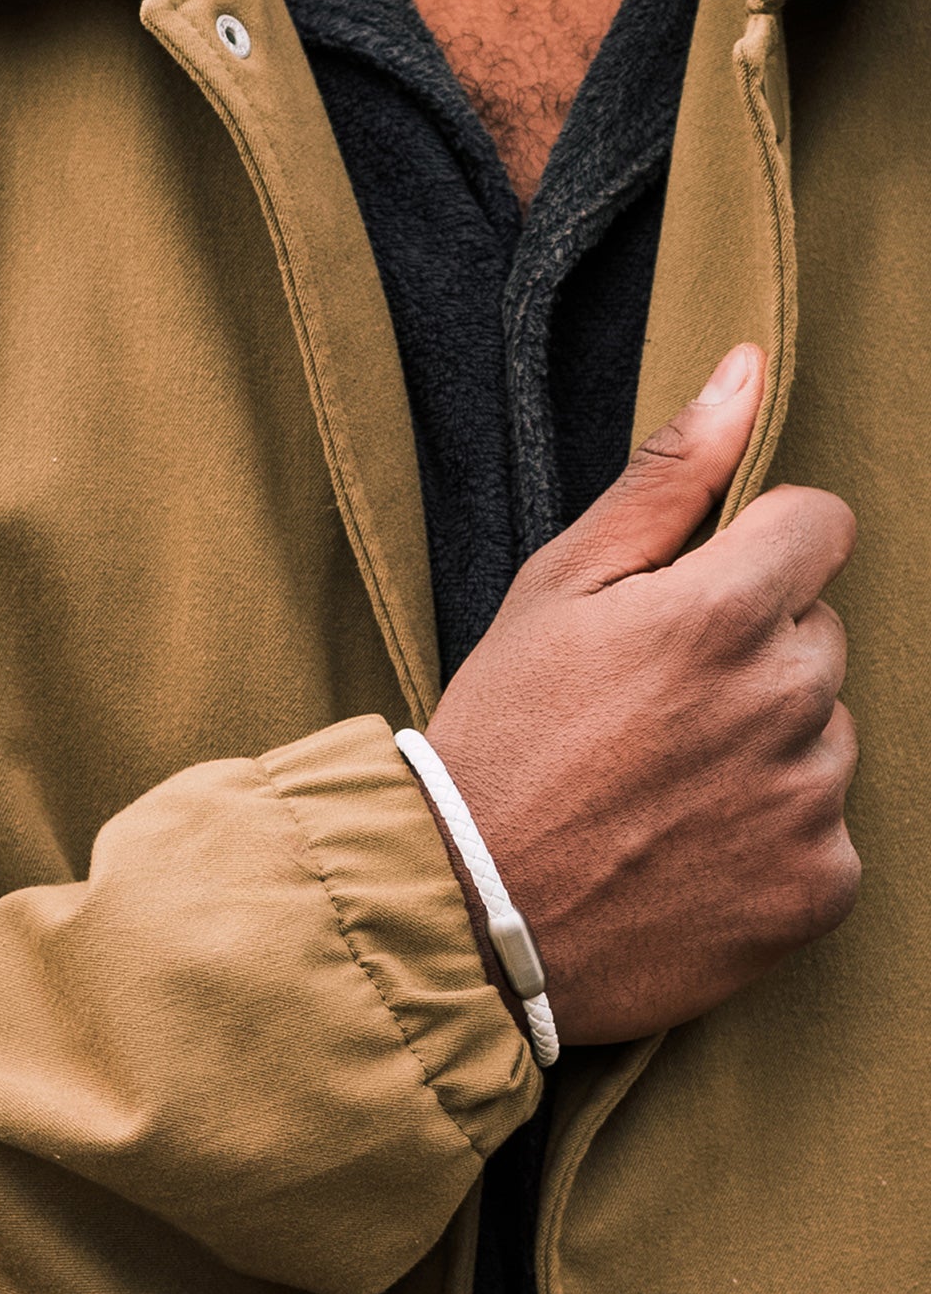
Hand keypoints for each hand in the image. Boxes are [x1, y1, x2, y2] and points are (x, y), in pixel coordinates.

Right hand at [425, 345, 858, 1045]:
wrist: (466, 920)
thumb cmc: (499, 742)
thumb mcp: (554, 590)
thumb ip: (665, 480)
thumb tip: (746, 373)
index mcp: (722, 611)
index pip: (822, 526)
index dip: (758, 553)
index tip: (695, 600)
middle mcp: (785, 700)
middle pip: (818, 635)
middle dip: (754, 655)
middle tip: (651, 712)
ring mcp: (809, 801)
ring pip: (825, 734)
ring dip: (766, 748)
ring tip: (663, 790)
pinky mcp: (818, 888)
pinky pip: (827, 834)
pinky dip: (774, 842)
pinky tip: (690, 854)